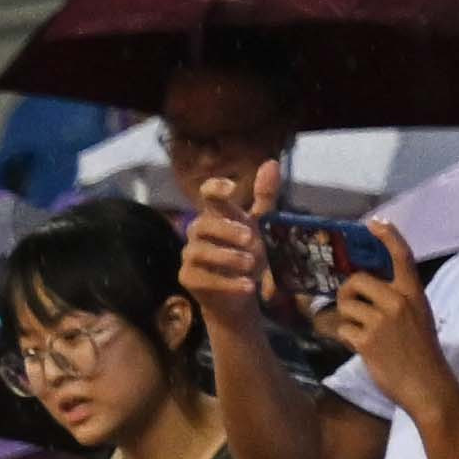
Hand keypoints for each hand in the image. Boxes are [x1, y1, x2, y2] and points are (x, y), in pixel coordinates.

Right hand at [178, 188, 276, 335]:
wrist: (238, 294)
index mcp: (216, 215)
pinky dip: (227, 282)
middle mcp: (198, 232)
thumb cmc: (248, 254)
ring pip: (201, 251)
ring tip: (251, 265)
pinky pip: (203, 278)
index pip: (207, 193)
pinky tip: (247, 286)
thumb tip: (270, 163)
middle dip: (227, 230)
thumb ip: (265, 197)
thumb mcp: (262, 225)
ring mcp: (190, 256)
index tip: (231, 190)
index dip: (215, 188)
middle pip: (203, 224)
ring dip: (228, 257)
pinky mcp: (188, 278)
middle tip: (251, 239)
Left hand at [324, 246, 435, 387]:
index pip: (402, 256)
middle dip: (347, 291)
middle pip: (358, 279)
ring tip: (357, 329)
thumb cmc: (420, 350)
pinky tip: (358, 345)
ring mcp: (382, 321)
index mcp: (414, 292)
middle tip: (350, 305)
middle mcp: (399, 301)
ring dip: (344, 316)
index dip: (388, 236)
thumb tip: (368, 289)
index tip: (374, 223)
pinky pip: (342, 328)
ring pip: (346, 304)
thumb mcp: (417, 316)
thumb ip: (397, 299)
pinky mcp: (367, 341)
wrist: (426, 383)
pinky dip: (344, 336)